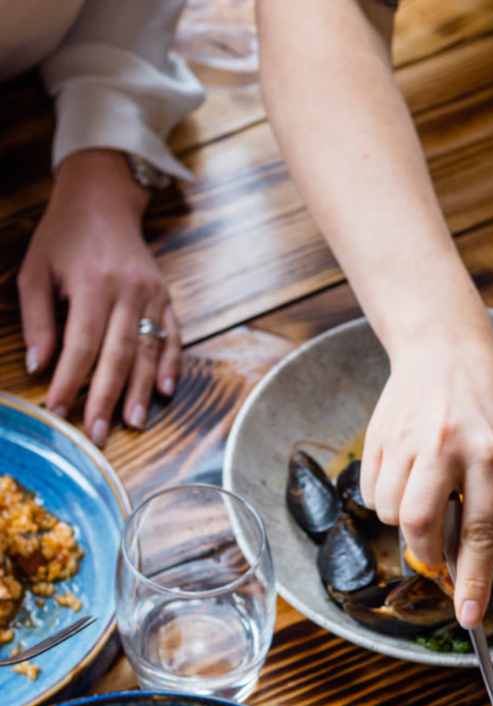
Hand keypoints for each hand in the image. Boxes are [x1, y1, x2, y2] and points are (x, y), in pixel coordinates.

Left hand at [18, 150, 180, 446]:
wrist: (103, 200)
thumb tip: (40, 366)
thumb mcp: (35, 270)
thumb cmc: (63, 237)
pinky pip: (173, 337)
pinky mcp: (166, 298)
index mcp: (92, 284)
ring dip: (140, 390)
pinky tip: (164, 391)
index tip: (60, 411)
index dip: (70, 380)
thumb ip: (38, 320)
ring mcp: (152, 296)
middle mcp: (127, 292)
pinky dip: (170, 365)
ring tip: (133, 423)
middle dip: (107, 398)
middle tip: (98, 433)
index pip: (81, 343)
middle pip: (118, 355)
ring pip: (148, 351)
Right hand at [359, 318, 492, 628]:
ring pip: (392, 513)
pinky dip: (387, 499)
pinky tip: (406, 474)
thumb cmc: (484, 407)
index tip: (470, 617)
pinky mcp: (378, 436)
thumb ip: (486, 504)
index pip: (481, 530)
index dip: (474, 579)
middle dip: (426, 555)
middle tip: (435, 555)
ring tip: (427, 494)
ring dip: (407, 522)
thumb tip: (461, 565)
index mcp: (492, 452)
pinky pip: (373, 494)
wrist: (444, 347)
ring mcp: (408, 439)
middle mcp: (448, 446)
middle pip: (420, 524)